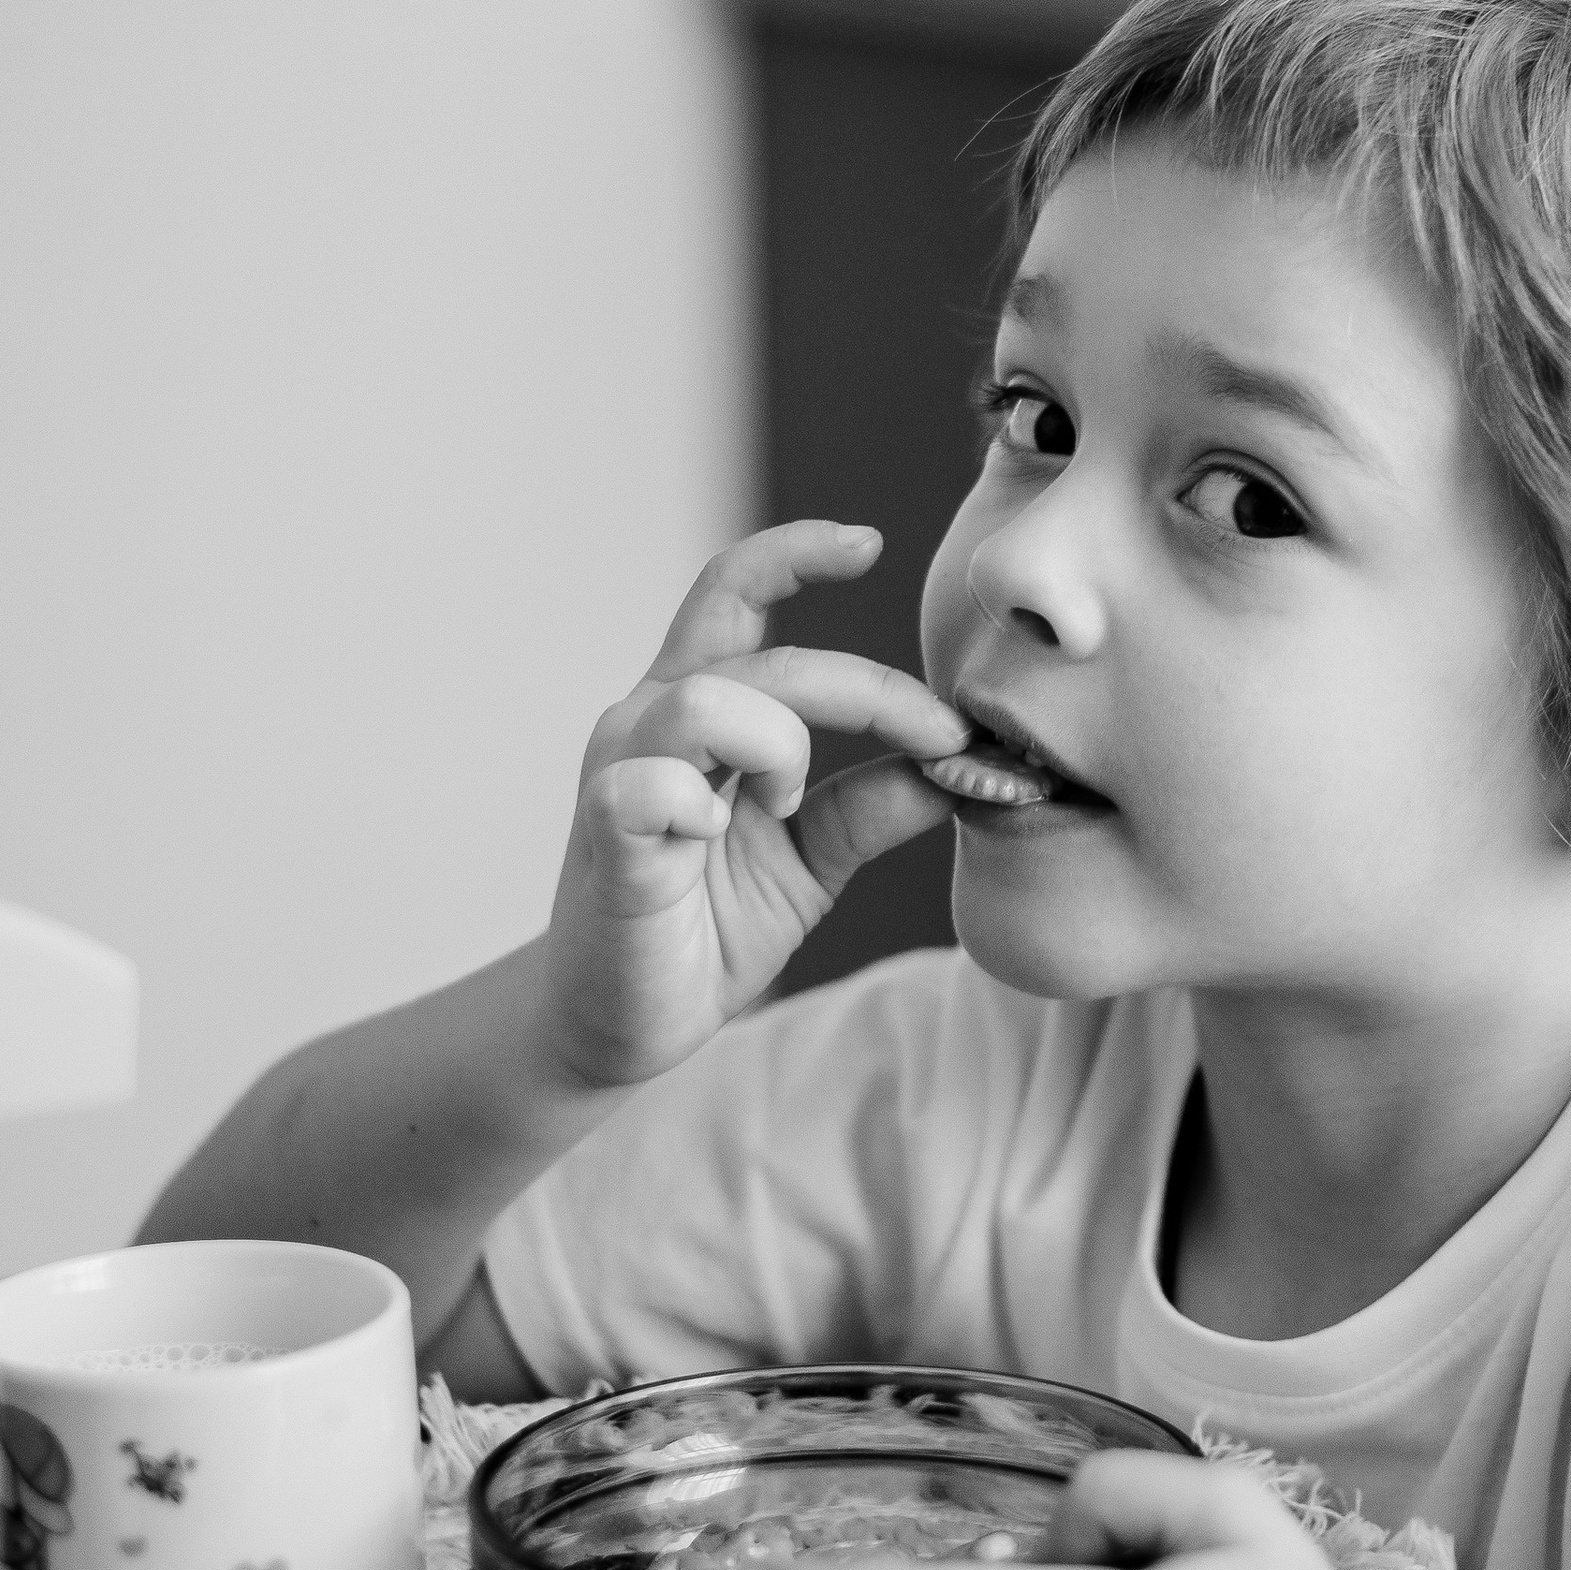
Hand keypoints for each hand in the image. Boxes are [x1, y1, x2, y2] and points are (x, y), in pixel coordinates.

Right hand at [540, 521, 967, 1092]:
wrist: (619, 1025)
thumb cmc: (706, 927)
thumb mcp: (811, 858)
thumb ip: (873, 805)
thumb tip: (967, 764)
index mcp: (698, 707)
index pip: (734, 590)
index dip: (796, 552)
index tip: (873, 544)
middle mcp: (650, 720)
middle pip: (760, 649)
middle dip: (867, 688)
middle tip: (938, 739)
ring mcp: (620, 775)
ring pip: (710, 698)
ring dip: (780, 744)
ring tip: (785, 804)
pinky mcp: (603, 839)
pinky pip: (649, 787)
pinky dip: (697, 804)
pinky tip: (712, 837)